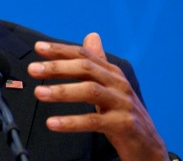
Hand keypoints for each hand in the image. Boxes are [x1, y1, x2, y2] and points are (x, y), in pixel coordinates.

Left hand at [27, 33, 168, 160]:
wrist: (149, 146)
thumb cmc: (123, 114)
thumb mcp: (110, 86)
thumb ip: (97, 63)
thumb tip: (91, 36)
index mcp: (112, 73)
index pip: (84, 54)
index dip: (61, 50)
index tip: (38, 48)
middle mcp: (118, 84)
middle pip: (86, 68)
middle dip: (57, 67)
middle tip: (33, 69)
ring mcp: (122, 103)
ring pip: (90, 91)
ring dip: (62, 91)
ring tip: (39, 93)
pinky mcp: (124, 125)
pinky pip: (94, 121)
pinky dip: (71, 122)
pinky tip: (53, 123)